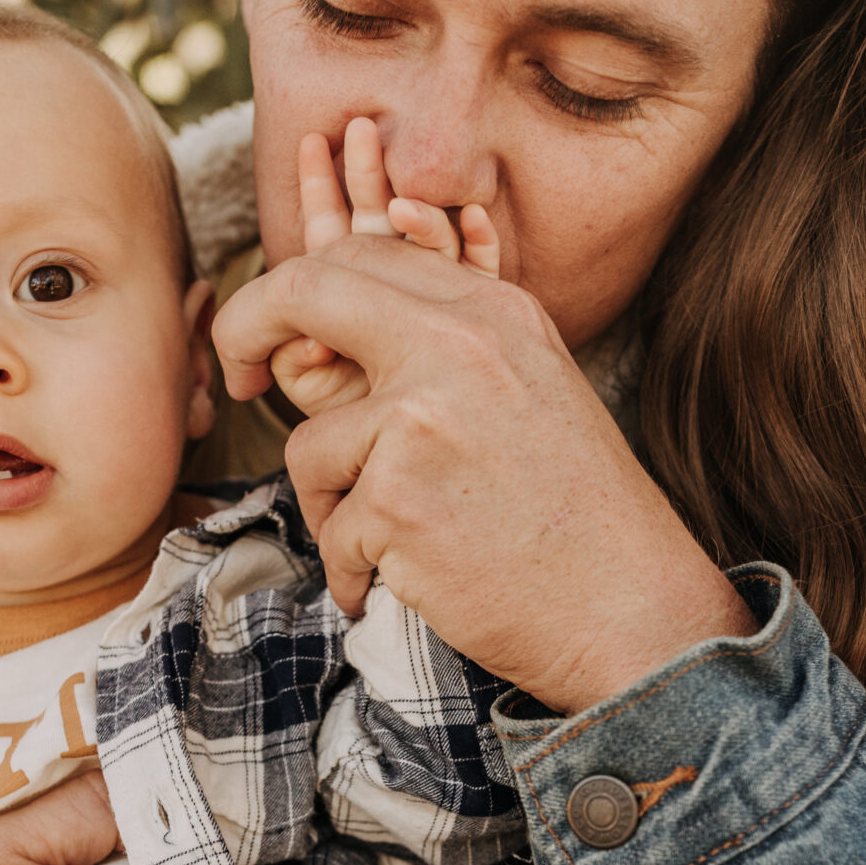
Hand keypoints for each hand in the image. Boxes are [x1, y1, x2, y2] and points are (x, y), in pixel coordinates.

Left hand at [215, 233, 751, 713]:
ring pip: (310, 446)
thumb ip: (444, 348)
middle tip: (233, 380)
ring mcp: (424, 421)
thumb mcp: (528, 392)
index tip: (271, 336)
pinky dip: (354, 572)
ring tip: (389, 545)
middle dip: (245, 331)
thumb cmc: (576, 516)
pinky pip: (330, 532)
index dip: (294, 289)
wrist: (631, 610)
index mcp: (492, 312)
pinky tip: (403, 584)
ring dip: (331, 508)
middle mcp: (459, 348)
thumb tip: (319, 332)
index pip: (360, 254)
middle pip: (304, 293)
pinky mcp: (398, 500)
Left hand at [271, 119, 499, 416]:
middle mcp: (401, 292)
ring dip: (423, 209)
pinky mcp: (488, 319)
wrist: (438, 462)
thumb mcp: (322, 394)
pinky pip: (489, 276)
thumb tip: (306, 341)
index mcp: (356, 300)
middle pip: (384, 223)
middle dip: (368, 176)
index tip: (310, 144)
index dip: (321, 192)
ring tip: (408, 197)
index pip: (336, 235)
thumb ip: (303, 363)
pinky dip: (483, 245)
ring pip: (435, 242)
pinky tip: (477, 219)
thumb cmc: (373, 439)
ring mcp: (446, 303)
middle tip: (358, 128)